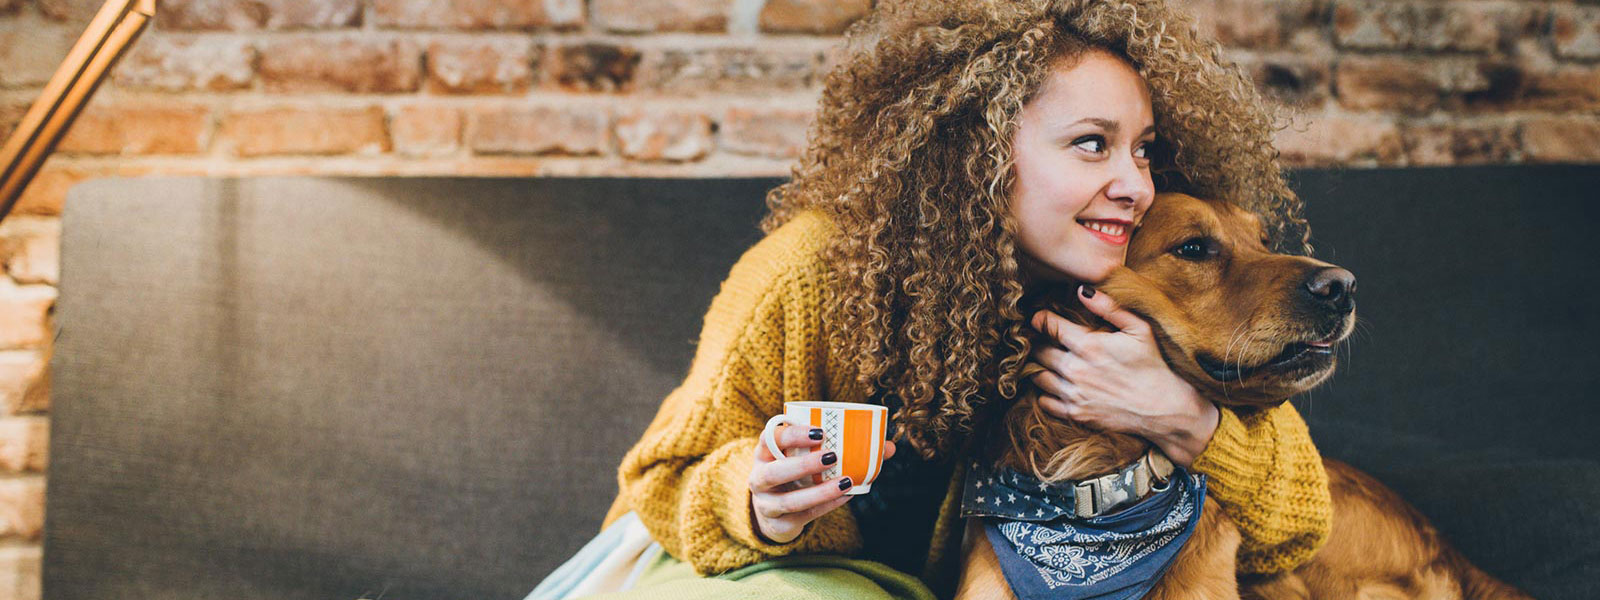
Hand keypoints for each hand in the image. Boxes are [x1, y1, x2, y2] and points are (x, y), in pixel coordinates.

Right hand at [747, 424, 896, 543]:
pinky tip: (846, 496)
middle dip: (803, 464)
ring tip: (846, 482)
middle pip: (774, 472)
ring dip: (819, 492)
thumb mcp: (805, 456)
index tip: (819, 431)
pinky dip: (827, 506)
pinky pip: (804, 516)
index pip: (769, 439)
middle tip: (832, 456)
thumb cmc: (796, 473)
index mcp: (763, 453)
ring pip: (789, 500)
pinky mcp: (779, 524)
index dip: (791, 434)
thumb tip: (888, 447)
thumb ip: (840, 445)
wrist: (772, 510)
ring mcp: (766, 504)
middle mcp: (759, 478)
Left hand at [1027, 284, 1218, 466]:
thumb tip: (1082, 290)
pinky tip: (1056, 385)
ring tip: (1048, 361)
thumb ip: (1109, 307)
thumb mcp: (1139, 329)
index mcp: (1089, 345)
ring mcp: (1074, 394)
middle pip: (1038, 350)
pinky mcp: (1075, 414)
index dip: (1040, 319)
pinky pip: (1045, 401)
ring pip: (1037, 375)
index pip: (1048, 325)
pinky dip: (1045, 393)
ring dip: (1039, 366)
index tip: (1040, 318)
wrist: (1163, 408)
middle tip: (1043, 339)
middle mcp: (1076, 369)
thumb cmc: (1152, 365)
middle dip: (1038, 342)